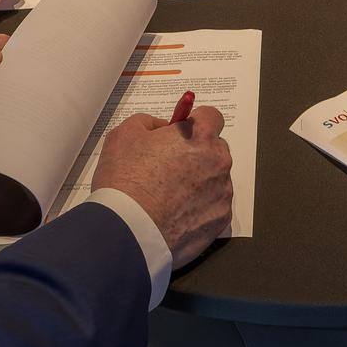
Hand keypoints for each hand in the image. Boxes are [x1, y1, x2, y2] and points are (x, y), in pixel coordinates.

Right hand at [91, 105, 233, 265]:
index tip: (178, 135)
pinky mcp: (220, 220)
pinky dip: (198, 207)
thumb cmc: (126, 178)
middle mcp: (219, 162)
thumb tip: (163, 129)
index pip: (211, 116)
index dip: (194, 123)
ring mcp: (222, 193)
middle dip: (196, 153)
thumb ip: (150, 122)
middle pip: (214, 149)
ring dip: (198, 182)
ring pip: (214, 179)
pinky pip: (212, 206)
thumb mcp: (125, 134)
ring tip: (167, 195)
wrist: (129, 230)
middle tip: (167, 166)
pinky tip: (175, 213)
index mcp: (200, 136)